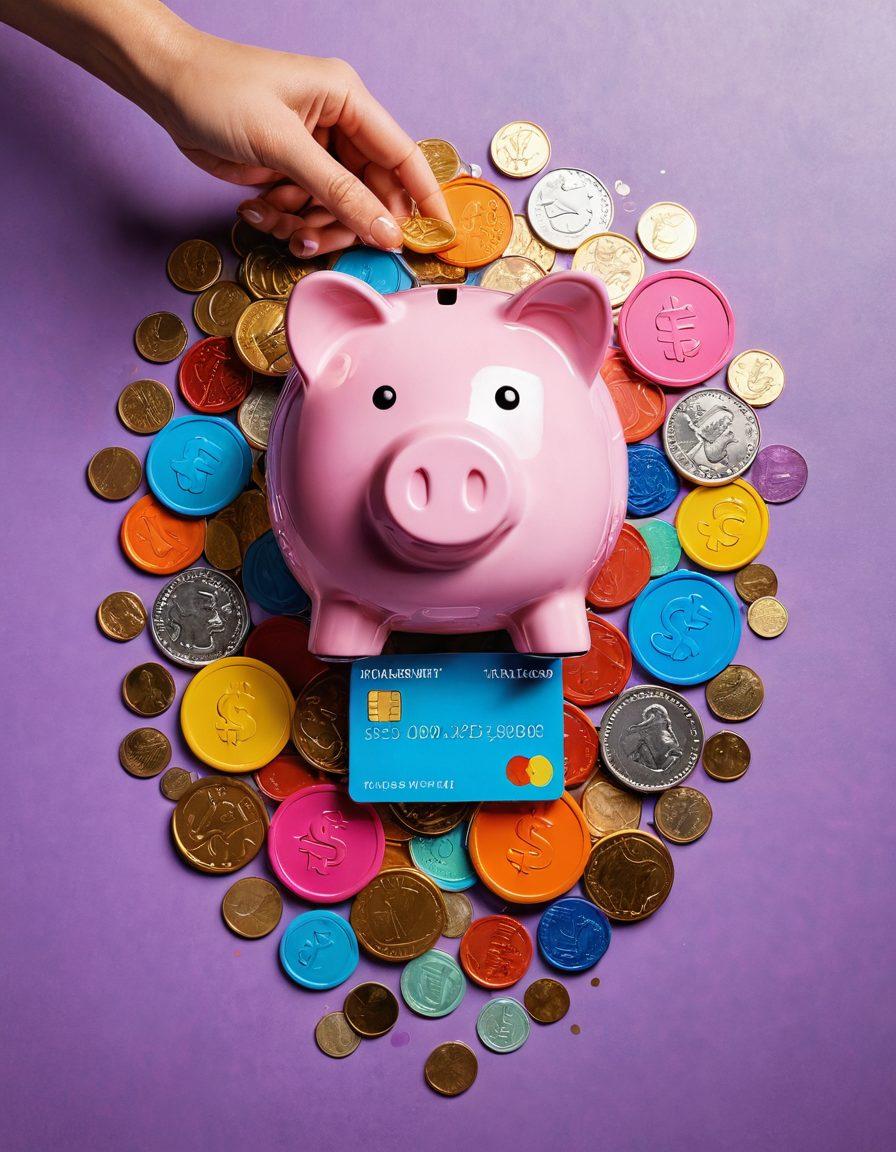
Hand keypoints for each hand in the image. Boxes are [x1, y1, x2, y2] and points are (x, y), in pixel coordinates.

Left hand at [157, 31, 447, 256]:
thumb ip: (339, 192)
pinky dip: (287, 220)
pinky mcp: (289, 172)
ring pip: (338, 211)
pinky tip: (259, 208)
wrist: (163, 86)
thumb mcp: (283, 145)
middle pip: (371, 195)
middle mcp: (337, 127)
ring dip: (310, 226)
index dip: (425, 197)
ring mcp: (313, 152)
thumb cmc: (219, 92)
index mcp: (348, 101)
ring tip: (278, 221)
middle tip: (316, 238)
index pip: (403, 156)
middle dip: (346, 223)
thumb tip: (388, 231)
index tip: (441, 235)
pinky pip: (307, 212)